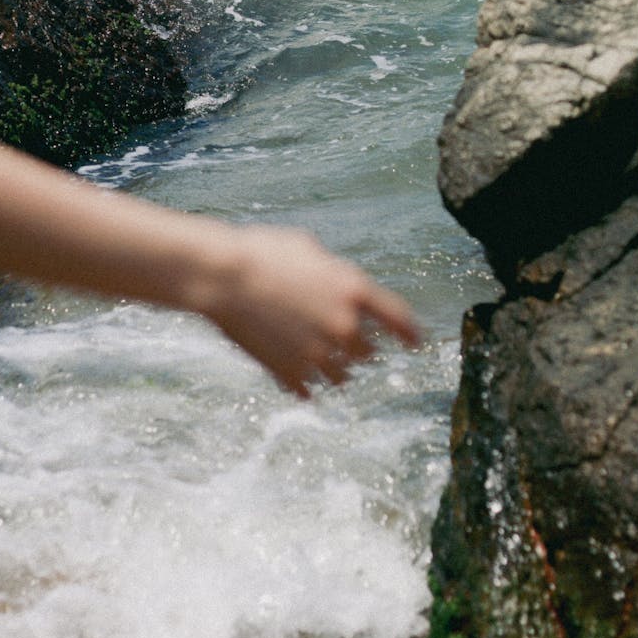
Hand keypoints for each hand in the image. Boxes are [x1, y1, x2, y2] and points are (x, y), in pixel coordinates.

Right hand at [202, 224, 420, 397]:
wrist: (223, 276)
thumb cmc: (262, 251)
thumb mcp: (307, 248)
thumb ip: (331, 271)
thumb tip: (335, 284)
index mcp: (353, 290)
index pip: (399, 319)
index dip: (410, 334)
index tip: (415, 345)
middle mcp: (344, 326)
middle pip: (369, 352)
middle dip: (360, 347)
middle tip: (345, 342)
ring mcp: (318, 353)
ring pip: (342, 375)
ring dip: (335, 368)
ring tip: (318, 357)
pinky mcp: (291, 372)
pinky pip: (309, 389)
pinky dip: (306, 385)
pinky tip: (297, 379)